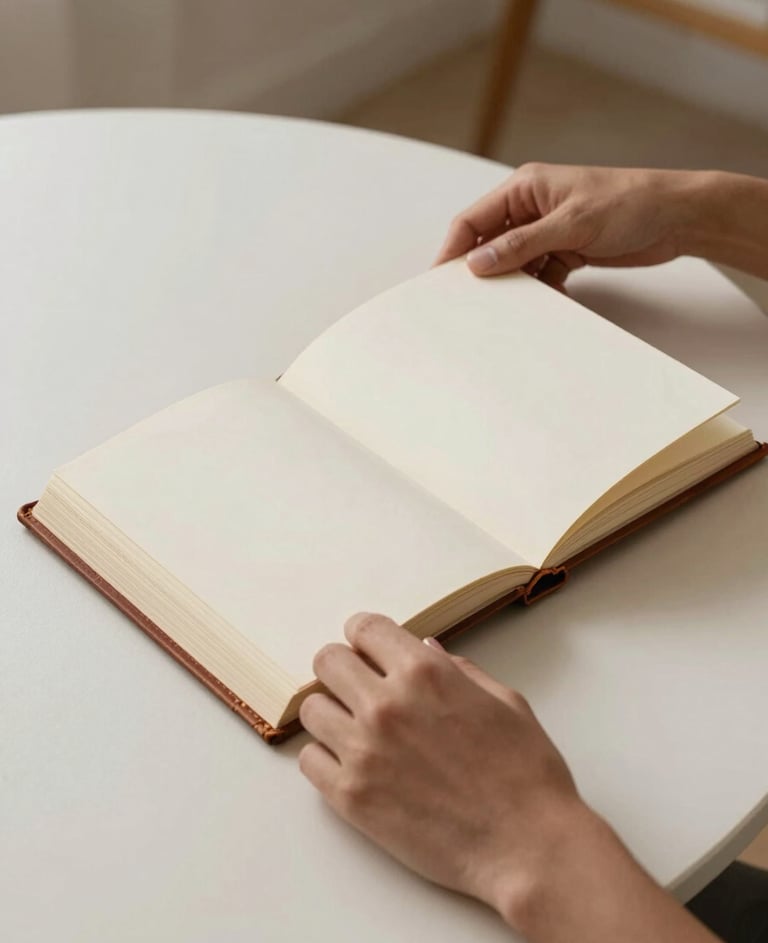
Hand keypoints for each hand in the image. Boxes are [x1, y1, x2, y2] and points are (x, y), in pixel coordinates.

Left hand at [299, 612, 587, 926]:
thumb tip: (426, 649)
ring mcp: (363, 751)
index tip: (367, 647)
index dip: (364, 635)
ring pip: (311, 709)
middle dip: (342, 668)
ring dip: (331, 712)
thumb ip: (459, 670)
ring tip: (355, 728)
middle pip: (327, 661)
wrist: (527, 846)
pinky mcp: (351, 797)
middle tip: (358, 686)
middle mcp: (386, 704)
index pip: (364, 627)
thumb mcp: (505, 702)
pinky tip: (352, 763)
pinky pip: (309, 760)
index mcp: (425, 673)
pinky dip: (325, 757)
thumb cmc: (526, 774)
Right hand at [435, 163, 698, 288]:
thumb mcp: (572, 223)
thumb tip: (479, 262)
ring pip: (515, 263)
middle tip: (469, 301)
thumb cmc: (631, 202)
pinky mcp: (567, 251)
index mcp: (526, 188)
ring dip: (514, 285)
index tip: (440, 280)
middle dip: (482, 271)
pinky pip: (540, 275)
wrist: (678, 218)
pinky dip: (542, 291)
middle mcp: (532, 208)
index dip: (454, 250)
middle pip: (490, 244)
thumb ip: (522, 244)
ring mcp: (549, 231)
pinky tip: (547, 302)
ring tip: (510, 308)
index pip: (474, 220)